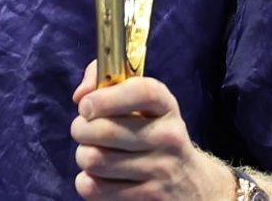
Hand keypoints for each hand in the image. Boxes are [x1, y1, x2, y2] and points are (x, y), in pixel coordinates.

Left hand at [69, 61, 233, 199]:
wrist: (191, 183)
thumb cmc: (149, 133)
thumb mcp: (139, 104)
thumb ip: (105, 82)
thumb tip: (80, 96)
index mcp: (165, 107)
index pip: (142, 92)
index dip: (105, 97)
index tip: (85, 106)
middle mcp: (168, 137)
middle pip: (104, 130)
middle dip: (80, 129)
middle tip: (84, 132)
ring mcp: (162, 170)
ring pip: (94, 159)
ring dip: (83, 156)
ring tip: (94, 154)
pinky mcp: (150, 197)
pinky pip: (95, 188)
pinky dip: (87, 182)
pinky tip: (101, 177)